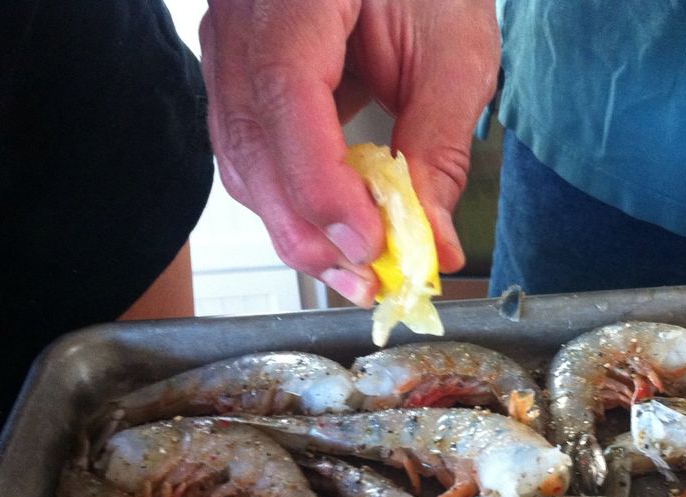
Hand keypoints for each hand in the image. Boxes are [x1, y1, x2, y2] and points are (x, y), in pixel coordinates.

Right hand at [200, 0, 499, 306]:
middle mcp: (243, 18)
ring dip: (296, 226)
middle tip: (366, 281)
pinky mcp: (241, 77)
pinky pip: (251, 152)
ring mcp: (231, 47)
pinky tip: (333, 229)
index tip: (369, 243)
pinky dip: (290, 200)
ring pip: (242, 159)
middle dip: (306, 229)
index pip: (285, 95)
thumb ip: (437, 148)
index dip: (321, 183)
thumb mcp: (454, 55)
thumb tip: (432, 245)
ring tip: (356, 268)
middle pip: (250, 142)